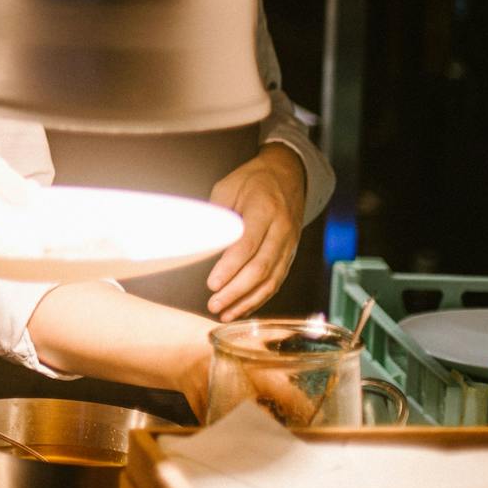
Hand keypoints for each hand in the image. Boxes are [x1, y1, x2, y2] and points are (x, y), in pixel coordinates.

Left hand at [205, 143, 306, 319]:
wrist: (288, 174)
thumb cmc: (252, 180)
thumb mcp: (228, 186)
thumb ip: (216, 214)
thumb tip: (196, 241)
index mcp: (264, 210)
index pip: (247, 245)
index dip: (229, 267)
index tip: (212, 283)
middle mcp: (282, 230)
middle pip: (261, 267)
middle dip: (236, 290)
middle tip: (213, 304)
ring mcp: (290, 244)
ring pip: (271, 279)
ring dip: (248, 300)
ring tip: (225, 313)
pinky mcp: (291, 254)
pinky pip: (277, 280)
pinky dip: (260, 297)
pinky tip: (243, 307)